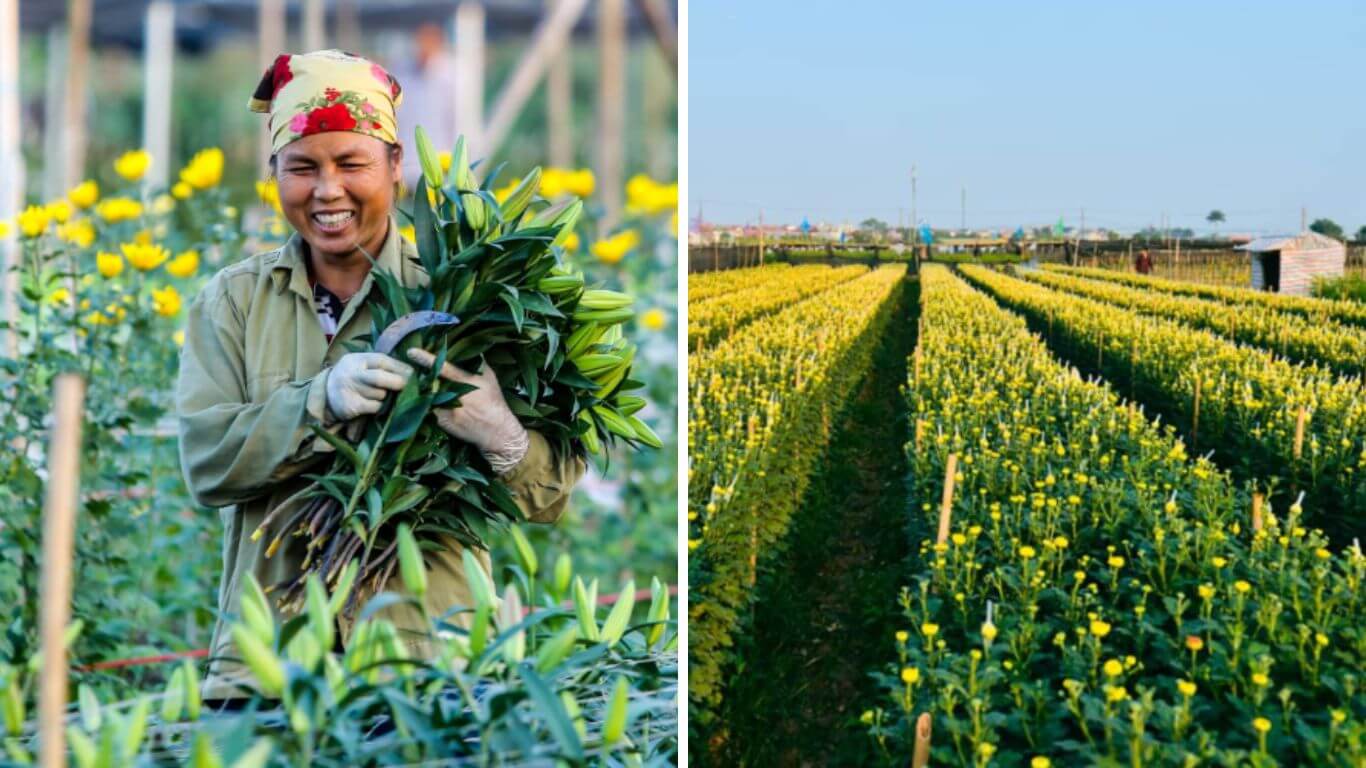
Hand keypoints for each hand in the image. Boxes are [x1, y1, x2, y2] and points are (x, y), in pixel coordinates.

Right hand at [325, 352, 412, 421]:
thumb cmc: (351, 378)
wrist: (324, 395)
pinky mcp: (351, 406)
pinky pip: (375, 406)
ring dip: (385, 396)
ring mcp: (350, 390)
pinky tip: (374, 405)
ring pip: (380, 394)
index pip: (381, 360)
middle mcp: (351, 373)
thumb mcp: (360, 365)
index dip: (399, 366)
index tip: (411, 372)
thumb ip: (380, 366)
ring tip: (379, 395)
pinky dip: (379, 406)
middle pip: (380, 378)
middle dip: (397, 382)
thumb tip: (409, 370)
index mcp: (356, 359)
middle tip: (405, 386)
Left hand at [406, 348, 528, 472]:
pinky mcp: (442, 421)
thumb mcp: (490, 378)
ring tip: (418, 386)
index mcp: (465, 381)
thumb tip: (470, 348)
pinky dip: (426, 404)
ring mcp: (447, 409)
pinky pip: (429, 409)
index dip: (426, 359)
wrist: (497, 431)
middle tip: (413, 371)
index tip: (412, 352)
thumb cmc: (494, 402)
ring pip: (426, 395)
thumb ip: (478, 363)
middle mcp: (454, 394)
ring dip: (421, 390)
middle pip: (429, 381)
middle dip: (420, 376)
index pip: (442, 367)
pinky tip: (426, 401)